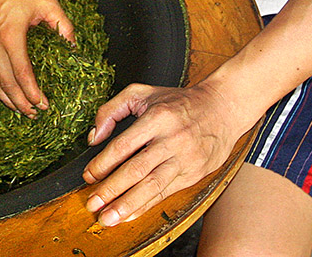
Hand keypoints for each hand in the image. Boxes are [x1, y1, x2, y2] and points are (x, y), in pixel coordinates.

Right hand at [0, 0, 75, 115]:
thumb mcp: (47, 2)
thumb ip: (63, 26)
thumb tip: (74, 48)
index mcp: (11, 36)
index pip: (22, 74)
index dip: (33, 93)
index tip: (44, 104)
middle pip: (6, 84)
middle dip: (21, 102)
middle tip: (35, 113)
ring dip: (7, 98)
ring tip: (21, 109)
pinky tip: (6, 92)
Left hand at [82, 81, 248, 226]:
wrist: (223, 108)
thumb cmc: (179, 101)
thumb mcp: (142, 93)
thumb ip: (111, 110)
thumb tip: (94, 137)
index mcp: (157, 117)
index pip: (123, 145)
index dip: (103, 163)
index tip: (88, 176)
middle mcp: (171, 139)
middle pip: (136, 170)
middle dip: (111, 189)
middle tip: (92, 204)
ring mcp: (184, 159)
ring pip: (152, 186)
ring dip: (127, 205)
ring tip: (107, 218)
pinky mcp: (193, 174)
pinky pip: (165, 193)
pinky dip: (145, 206)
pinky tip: (130, 214)